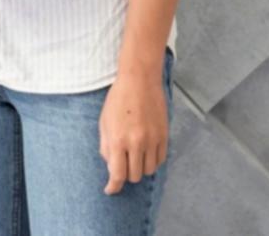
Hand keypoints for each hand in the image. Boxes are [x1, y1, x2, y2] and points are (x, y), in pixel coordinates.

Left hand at [98, 67, 168, 194]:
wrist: (140, 79)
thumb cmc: (118, 99)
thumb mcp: (104, 123)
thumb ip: (106, 147)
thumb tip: (111, 167)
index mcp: (118, 139)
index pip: (117, 175)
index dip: (113, 187)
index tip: (110, 189)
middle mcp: (137, 142)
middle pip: (134, 176)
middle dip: (126, 175)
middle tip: (122, 166)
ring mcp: (152, 139)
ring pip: (149, 170)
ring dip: (140, 168)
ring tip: (135, 158)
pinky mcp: (164, 135)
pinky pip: (160, 159)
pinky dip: (152, 161)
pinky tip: (146, 153)